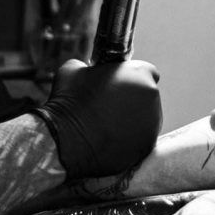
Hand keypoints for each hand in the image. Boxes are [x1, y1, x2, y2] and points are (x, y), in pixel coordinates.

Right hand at [33, 59, 161, 179]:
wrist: (63, 140)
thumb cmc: (68, 101)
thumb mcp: (74, 69)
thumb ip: (90, 66)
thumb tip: (86, 70)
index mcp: (140, 74)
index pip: (147, 72)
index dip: (132, 78)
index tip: (119, 86)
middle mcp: (151, 98)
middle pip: (147, 97)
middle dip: (132, 100)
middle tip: (109, 107)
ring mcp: (151, 125)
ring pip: (146, 120)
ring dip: (132, 121)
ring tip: (107, 126)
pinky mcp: (145, 148)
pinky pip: (140, 140)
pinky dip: (128, 140)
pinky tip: (109, 140)